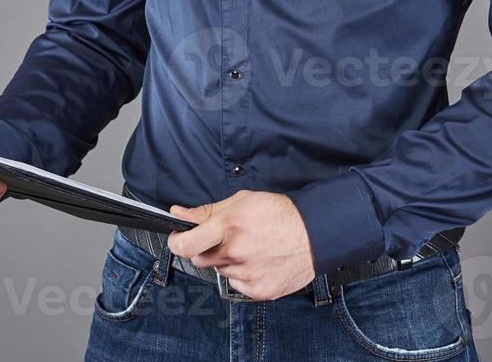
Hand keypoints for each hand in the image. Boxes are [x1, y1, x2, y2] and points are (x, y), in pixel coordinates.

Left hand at [166, 189, 315, 300]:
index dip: (176, 242)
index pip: (185, 245)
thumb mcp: (241, 201)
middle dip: (206, 248)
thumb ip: (206, 211)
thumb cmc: (279, 213)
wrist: (315, 234)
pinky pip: (236, 284)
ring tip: (250, 247)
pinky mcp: (258, 290)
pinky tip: (258, 260)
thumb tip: (178, 213)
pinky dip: (242, 274)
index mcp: (229, 227)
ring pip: (220, 271)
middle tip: (225, 238)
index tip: (178, 238)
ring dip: (227, 261)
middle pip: (200, 259)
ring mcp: (247, 274)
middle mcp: (236, 253)